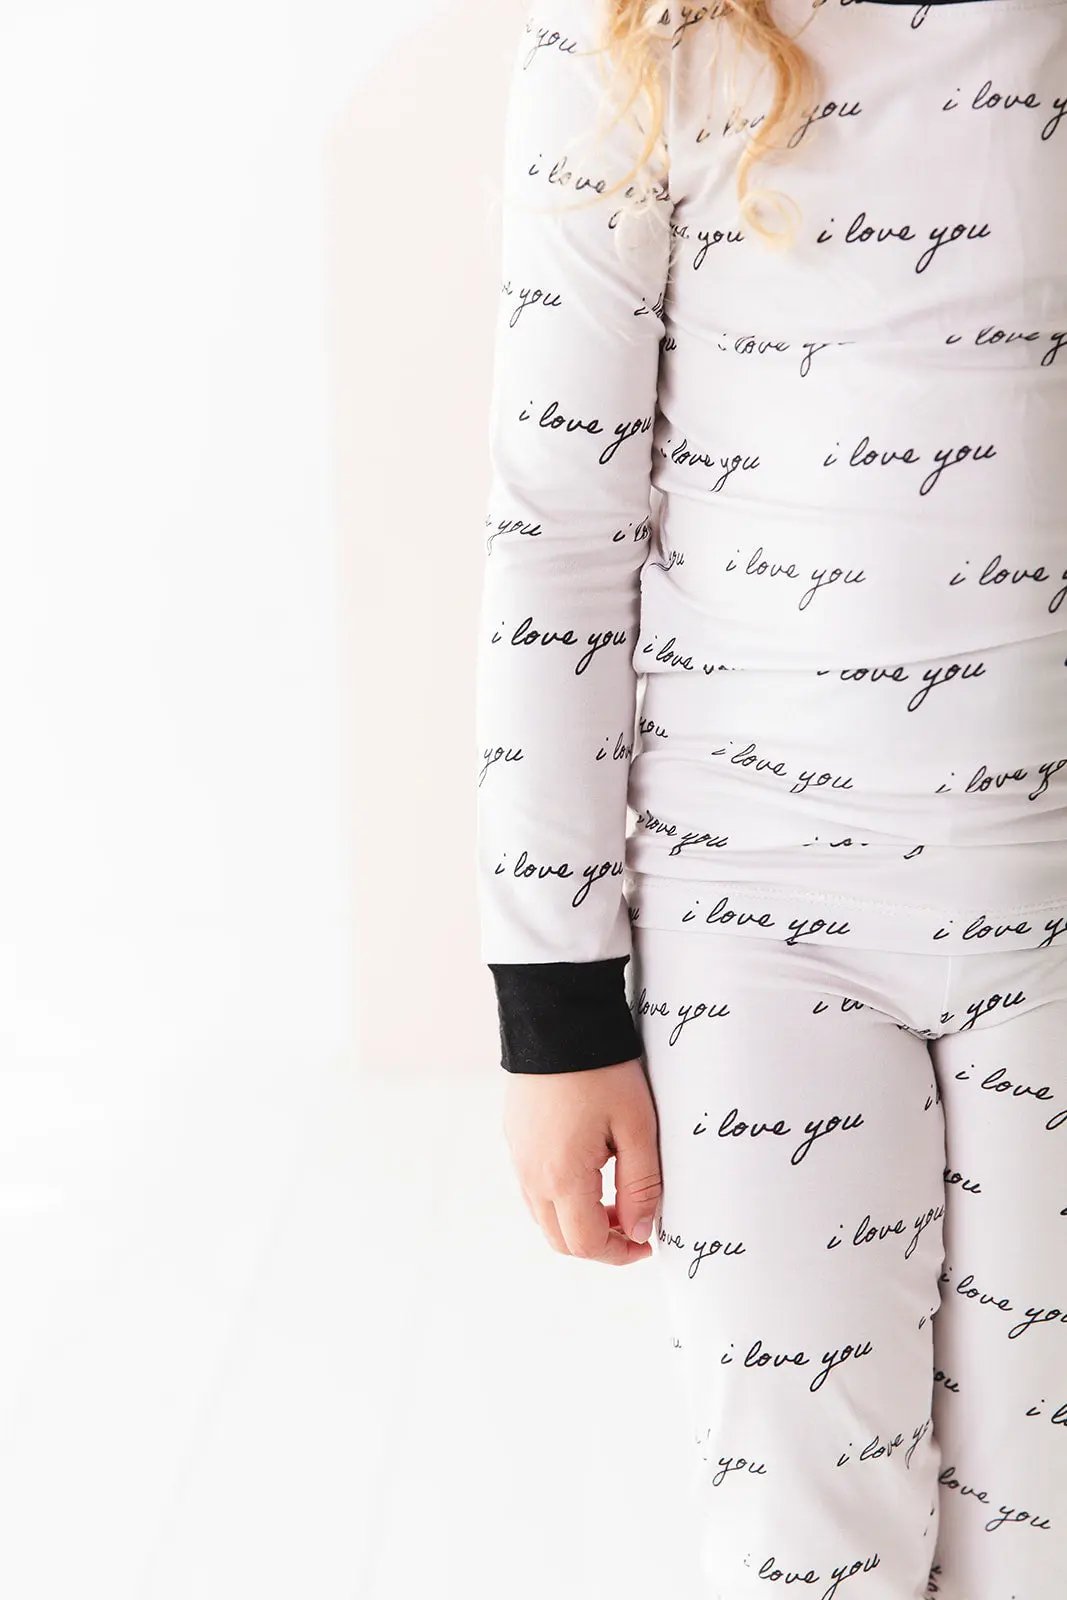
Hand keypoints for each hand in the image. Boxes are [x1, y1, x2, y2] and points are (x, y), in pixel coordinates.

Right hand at [502, 1057, 661, 1263]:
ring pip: (544, 1216)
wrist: (557, 1017)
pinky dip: (561, 1197)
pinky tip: (590, 1169)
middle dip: (600, 1242)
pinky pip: (534, 1187)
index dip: (621, 1253)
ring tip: (615, 1195)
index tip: (648, 1242)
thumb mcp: (637, 1127)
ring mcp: (518, 1156)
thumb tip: (640, 1231)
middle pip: (561, 1240)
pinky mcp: (515, 1137)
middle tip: (634, 1222)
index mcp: (561, 1177)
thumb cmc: (602, 1069)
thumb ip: (641, 1186)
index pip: (587, 1244)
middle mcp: (531, 1174)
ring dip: (579, 1221)